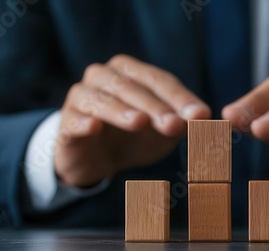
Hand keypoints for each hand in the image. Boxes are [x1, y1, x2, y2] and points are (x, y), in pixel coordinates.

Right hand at [55, 55, 210, 186]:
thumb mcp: (162, 133)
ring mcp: (82, 95)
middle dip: (155, 106)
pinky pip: (73, 119)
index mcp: (132, 72)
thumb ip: (180, 124)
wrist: (97, 160)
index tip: (200, 115)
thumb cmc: (135, 139)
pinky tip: (93, 128)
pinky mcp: (66, 120)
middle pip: (131, 86)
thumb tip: (202, 119)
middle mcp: (105, 76)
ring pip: (101, 98)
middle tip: (174, 124)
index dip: (180, 98)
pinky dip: (83, 122)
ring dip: (121, 110)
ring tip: (139, 123)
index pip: (159, 80)